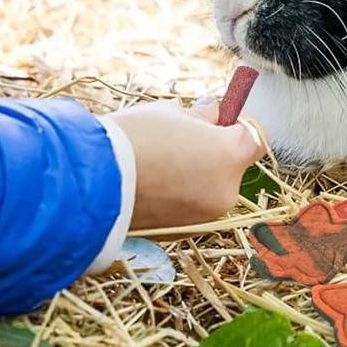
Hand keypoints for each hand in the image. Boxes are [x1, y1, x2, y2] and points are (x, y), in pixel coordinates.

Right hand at [110, 101, 266, 228]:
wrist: (92, 185)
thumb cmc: (132, 139)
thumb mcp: (170, 112)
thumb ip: (200, 115)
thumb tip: (212, 113)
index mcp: (230, 156)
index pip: (254, 136)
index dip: (236, 124)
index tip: (216, 117)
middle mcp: (226, 192)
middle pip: (230, 164)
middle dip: (211, 150)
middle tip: (177, 137)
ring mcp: (204, 217)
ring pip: (208, 187)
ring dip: (193, 174)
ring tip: (155, 161)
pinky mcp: (180, 234)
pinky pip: (187, 206)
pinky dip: (176, 195)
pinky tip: (148, 183)